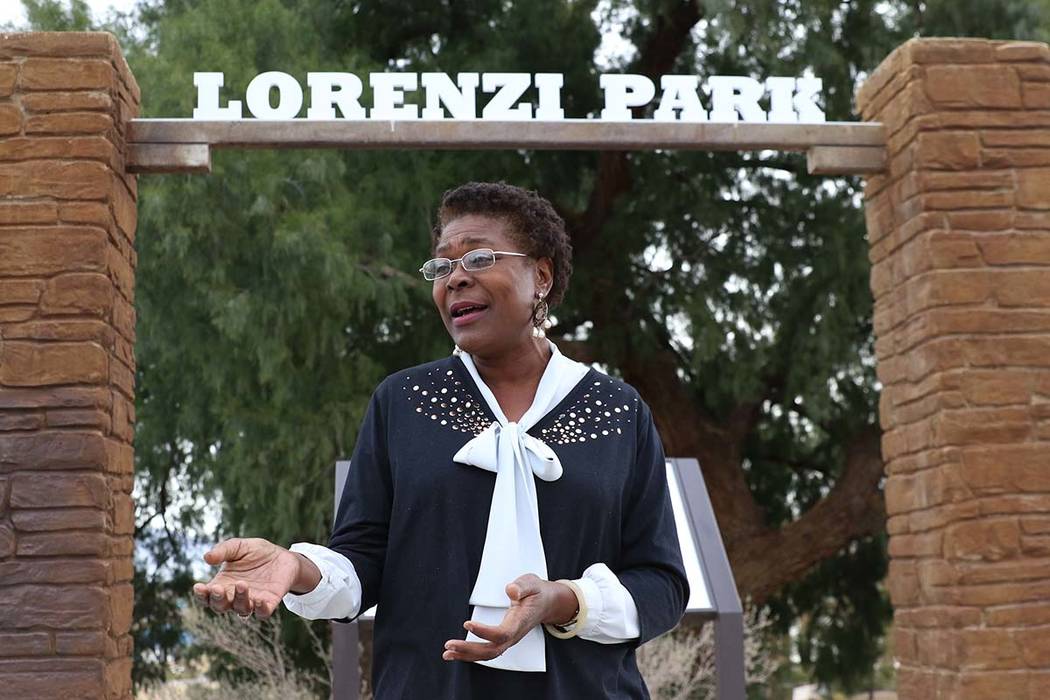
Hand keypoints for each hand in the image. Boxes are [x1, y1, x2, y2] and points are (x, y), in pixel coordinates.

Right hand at [191, 537, 314, 618]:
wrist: (282, 556)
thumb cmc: (256, 552)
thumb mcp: (239, 546)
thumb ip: (223, 551)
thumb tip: (206, 557)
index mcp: (222, 584)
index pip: (207, 596)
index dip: (201, 595)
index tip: (199, 587)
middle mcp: (234, 597)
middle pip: (220, 606)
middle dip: (217, 599)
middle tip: (217, 588)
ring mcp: (252, 601)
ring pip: (241, 610)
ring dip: (239, 599)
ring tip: (242, 584)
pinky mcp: (269, 603)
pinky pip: (262, 613)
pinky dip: (260, 609)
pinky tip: (259, 600)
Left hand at [442, 574, 576, 661]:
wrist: (547, 603)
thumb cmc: (537, 592)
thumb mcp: (532, 583)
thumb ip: (522, 586)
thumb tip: (510, 590)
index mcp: (521, 622)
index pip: (502, 633)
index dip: (485, 632)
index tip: (467, 623)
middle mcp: (514, 635)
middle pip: (492, 650)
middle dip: (470, 649)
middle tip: (449, 644)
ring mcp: (509, 639)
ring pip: (488, 654)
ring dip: (467, 655)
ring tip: (447, 653)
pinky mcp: (503, 639)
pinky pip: (486, 650)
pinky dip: (470, 653)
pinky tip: (455, 652)